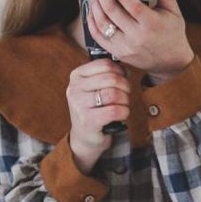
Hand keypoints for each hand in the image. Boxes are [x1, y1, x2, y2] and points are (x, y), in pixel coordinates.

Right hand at [66, 59, 130, 173]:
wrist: (84, 137)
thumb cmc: (93, 109)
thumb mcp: (93, 87)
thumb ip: (106, 75)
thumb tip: (125, 69)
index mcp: (76, 76)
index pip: (105, 64)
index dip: (120, 71)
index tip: (123, 79)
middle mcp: (75, 89)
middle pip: (111, 79)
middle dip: (125, 86)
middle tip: (126, 94)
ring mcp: (79, 105)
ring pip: (114, 94)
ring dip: (125, 100)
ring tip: (123, 105)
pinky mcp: (88, 121)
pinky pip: (114, 110)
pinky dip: (124, 112)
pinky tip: (122, 114)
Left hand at [85, 0, 193, 82]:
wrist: (171, 63)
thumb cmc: (173, 35)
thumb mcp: (173, 11)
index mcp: (152, 25)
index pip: (132, 6)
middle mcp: (137, 37)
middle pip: (112, 12)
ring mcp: (125, 47)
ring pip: (102, 24)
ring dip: (94, 5)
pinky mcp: (117, 53)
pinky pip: (98, 37)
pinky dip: (92, 21)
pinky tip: (91, 9)